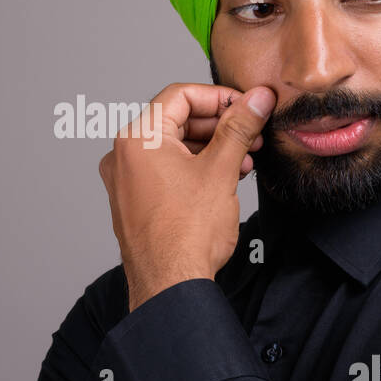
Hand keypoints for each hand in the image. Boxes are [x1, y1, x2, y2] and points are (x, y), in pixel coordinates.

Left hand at [98, 82, 274, 311]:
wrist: (170, 285)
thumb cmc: (186, 234)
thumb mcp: (221, 170)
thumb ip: (239, 127)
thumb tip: (257, 99)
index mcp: (137, 138)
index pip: (180, 95)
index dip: (219, 96)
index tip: (247, 105)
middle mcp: (123, 155)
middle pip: (177, 120)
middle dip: (219, 125)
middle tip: (252, 133)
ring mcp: (126, 180)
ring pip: (174, 147)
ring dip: (211, 148)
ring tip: (245, 160)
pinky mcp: (134, 201)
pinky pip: (166, 171)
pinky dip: (194, 168)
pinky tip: (224, 178)